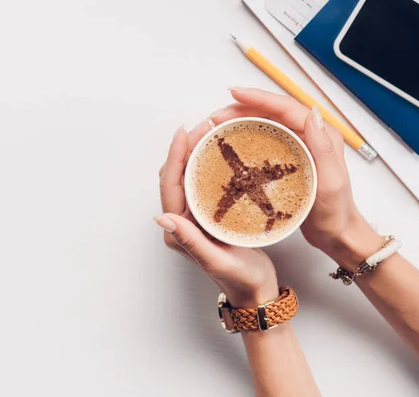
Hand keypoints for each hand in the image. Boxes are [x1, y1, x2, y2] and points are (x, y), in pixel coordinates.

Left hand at [156, 113, 278, 307]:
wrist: (257, 293)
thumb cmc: (241, 280)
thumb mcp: (216, 261)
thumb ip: (190, 240)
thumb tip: (161, 216)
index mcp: (178, 230)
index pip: (170, 185)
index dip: (175, 155)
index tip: (185, 131)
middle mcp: (181, 222)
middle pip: (176, 176)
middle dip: (184, 148)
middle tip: (203, 125)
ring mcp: (194, 218)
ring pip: (188, 178)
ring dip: (195, 153)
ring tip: (210, 132)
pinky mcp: (208, 216)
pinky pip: (202, 184)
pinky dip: (207, 165)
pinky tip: (221, 153)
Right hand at [227, 88, 383, 267]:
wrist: (336, 233)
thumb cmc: (335, 212)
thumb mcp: (331, 182)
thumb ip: (323, 148)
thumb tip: (312, 113)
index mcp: (320, 134)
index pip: (285, 107)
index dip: (258, 98)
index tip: (234, 94)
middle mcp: (308, 135)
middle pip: (271, 112)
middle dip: (242, 108)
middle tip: (216, 116)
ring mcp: (297, 147)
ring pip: (264, 124)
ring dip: (240, 120)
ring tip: (216, 126)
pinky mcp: (286, 160)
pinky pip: (263, 140)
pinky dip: (244, 137)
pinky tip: (229, 143)